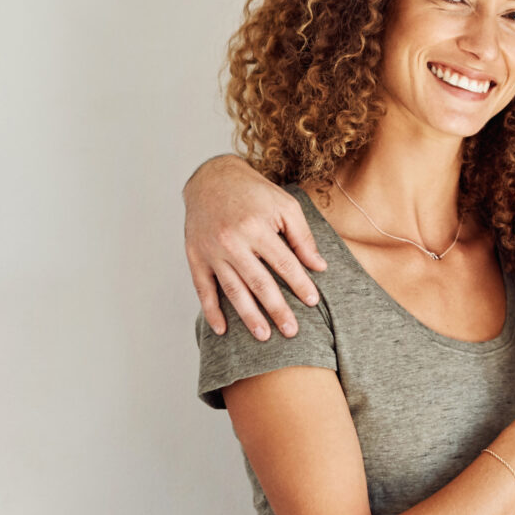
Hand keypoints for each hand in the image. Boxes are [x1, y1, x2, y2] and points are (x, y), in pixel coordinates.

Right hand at [185, 156, 327, 340]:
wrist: (211, 178)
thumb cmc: (253, 192)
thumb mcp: (284, 205)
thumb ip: (302, 236)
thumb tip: (319, 266)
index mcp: (256, 227)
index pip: (283, 264)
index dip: (299, 284)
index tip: (312, 302)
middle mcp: (232, 241)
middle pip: (259, 283)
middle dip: (277, 309)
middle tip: (291, 331)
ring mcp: (211, 251)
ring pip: (233, 290)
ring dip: (248, 316)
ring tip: (263, 336)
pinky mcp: (195, 257)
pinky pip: (203, 289)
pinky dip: (211, 311)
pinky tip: (222, 329)